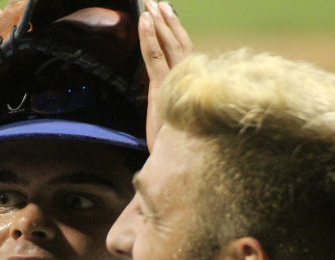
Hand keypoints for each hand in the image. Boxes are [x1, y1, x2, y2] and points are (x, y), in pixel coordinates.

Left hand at [139, 0, 192, 150]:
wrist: (177, 167)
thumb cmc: (177, 149)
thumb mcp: (174, 124)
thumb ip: (174, 107)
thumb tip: (170, 102)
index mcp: (189, 86)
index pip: (184, 52)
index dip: (176, 31)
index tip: (168, 13)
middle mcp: (187, 81)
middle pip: (178, 43)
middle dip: (167, 21)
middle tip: (158, 1)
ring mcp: (176, 84)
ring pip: (168, 46)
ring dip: (158, 23)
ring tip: (151, 3)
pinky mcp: (164, 90)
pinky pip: (155, 58)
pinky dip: (149, 39)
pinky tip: (145, 22)